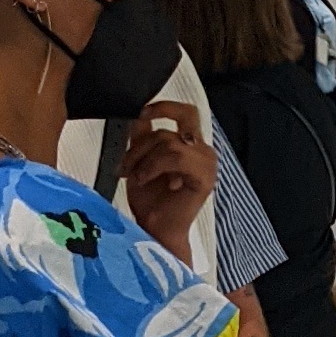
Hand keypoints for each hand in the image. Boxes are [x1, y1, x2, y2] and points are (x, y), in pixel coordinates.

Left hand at [125, 102, 216, 259]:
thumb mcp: (140, 160)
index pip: (185, 113)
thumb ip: (142, 136)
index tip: (142, 112)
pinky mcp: (204, 177)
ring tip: (135, 176)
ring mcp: (206, 163)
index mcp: (191, 146)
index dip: (165, 107)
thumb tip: (138, 115)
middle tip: (128, 162)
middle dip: (145, 140)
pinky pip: (176, 157)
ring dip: (143, 158)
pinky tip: (146, 180)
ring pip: (169, 141)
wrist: (155, 229)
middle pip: (175, 123)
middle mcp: (202, 151)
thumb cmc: (151, 202)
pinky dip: (154, 166)